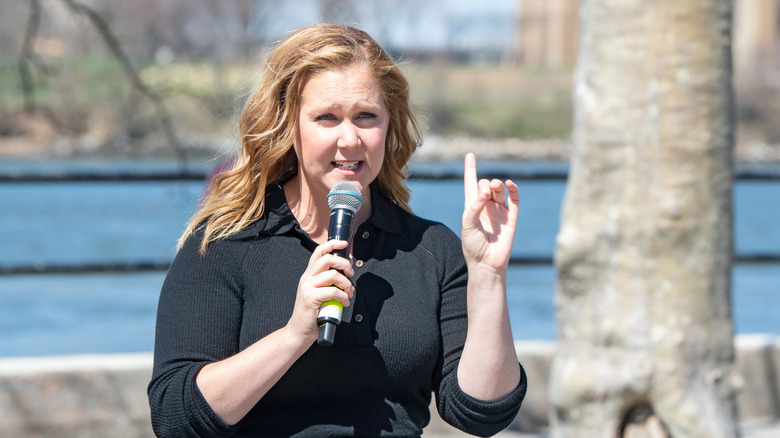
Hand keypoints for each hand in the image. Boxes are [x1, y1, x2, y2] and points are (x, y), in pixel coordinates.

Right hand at [286, 240, 354, 343]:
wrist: (299, 330)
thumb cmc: (313, 312)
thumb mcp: (319, 292)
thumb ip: (329, 282)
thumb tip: (346, 272)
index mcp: (309, 274)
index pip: (319, 252)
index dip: (332, 244)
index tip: (345, 244)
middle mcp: (307, 278)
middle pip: (327, 259)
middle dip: (344, 264)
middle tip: (351, 274)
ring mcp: (307, 287)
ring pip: (332, 275)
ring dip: (346, 283)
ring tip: (349, 293)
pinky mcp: (311, 298)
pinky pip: (332, 291)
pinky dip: (343, 296)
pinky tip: (344, 302)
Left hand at [461, 153, 519, 273]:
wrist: (487, 263)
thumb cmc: (473, 246)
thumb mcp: (467, 225)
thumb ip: (474, 208)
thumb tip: (485, 194)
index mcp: (472, 207)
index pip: (470, 183)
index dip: (470, 169)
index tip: (470, 154)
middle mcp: (486, 206)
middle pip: (486, 184)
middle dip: (485, 185)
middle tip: (484, 196)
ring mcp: (499, 210)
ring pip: (499, 189)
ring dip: (496, 185)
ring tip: (496, 187)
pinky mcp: (512, 216)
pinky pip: (514, 198)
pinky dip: (513, 189)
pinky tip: (509, 184)